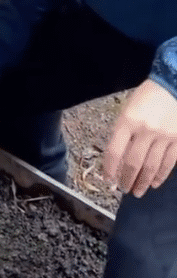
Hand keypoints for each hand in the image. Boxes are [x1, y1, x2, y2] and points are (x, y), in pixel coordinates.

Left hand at [103, 80, 176, 197]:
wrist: (172, 85)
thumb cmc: (145, 97)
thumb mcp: (127, 110)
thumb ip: (122, 132)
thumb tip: (117, 157)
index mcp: (128, 121)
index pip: (115, 151)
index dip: (109, 169)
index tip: (108, 179)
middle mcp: (145, 131)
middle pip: (133, 163)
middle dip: (126, 179)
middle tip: (124, 189)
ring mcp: (163, 137)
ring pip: (151, 166)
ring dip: (143, 182)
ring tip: (137, 191)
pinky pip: (168, 162)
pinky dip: (160, 175)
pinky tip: (155, 183)